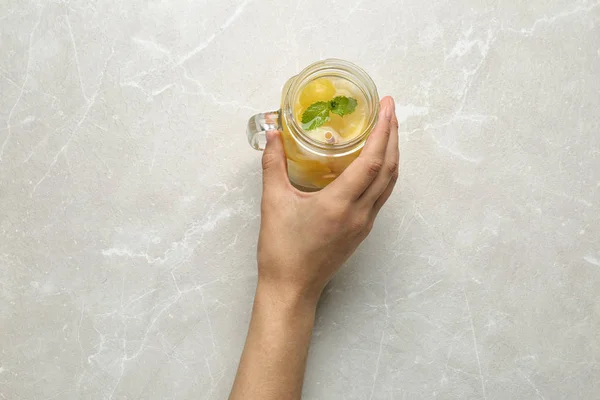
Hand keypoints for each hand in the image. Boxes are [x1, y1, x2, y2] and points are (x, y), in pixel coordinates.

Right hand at [257, 96, 398, 302]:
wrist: (292, 288)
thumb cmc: (281, 249)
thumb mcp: (272, 202)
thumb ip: (273, 164)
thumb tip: (274, 134)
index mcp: (340, 204)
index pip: (372, 161)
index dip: (383, 131)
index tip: (386, 106)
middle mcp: (359, 213)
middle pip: (389, 169)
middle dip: (393, 135)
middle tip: (390, 110)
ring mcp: (364, 224)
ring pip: (390, 183)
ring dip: (393, 154)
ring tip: (388, 130)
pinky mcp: (362, 231)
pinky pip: (382, 196)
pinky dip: (385, 173)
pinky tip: (376, 162)